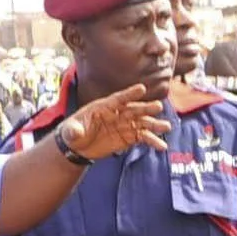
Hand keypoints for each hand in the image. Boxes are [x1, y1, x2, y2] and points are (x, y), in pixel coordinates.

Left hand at [56, 84, 171, 163]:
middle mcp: (117, 114)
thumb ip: (73, 131)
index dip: (130, 94)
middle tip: (158, 107)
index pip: (118, 99)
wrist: (77, 146)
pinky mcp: (127, 137)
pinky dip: (152, 141)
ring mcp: (124, 125)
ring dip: (154, 125)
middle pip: (133, 110)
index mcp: (103, 107)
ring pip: (142, 123)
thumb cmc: (73, 133)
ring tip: (166, 127)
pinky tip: (162, 146)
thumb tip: (75, 132)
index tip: (142, 89)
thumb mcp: (70, 131)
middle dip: (146, 108)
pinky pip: (142, 138)